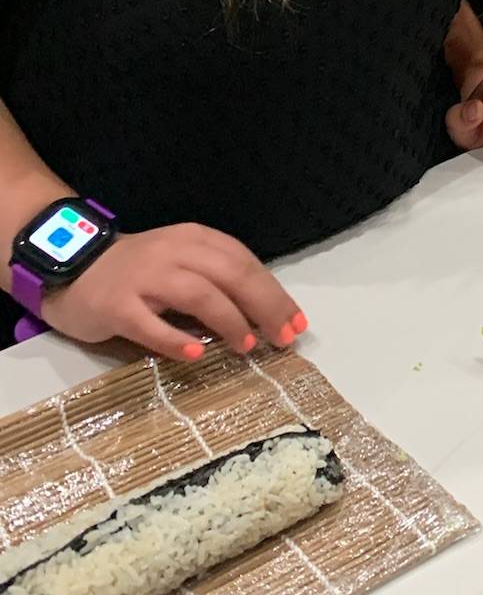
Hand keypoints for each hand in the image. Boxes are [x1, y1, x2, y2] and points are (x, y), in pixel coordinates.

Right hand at [43, 225, 303, 361]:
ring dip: (229, 321)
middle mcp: (173, 253)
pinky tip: (196, 354)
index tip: (297, 322)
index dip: (275, 293)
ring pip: (198, 294)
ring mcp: (143, 278)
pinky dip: (175, 339)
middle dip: (264, 307)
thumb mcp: (182, 263)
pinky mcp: (116, 305)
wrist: (73, 266)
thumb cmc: (138, 271)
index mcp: (195, 239)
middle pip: (230, 275)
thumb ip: (217, 280)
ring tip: (248, 346)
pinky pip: (149, 325)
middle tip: (283, 338)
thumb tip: (265, 314)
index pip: (245, 262)